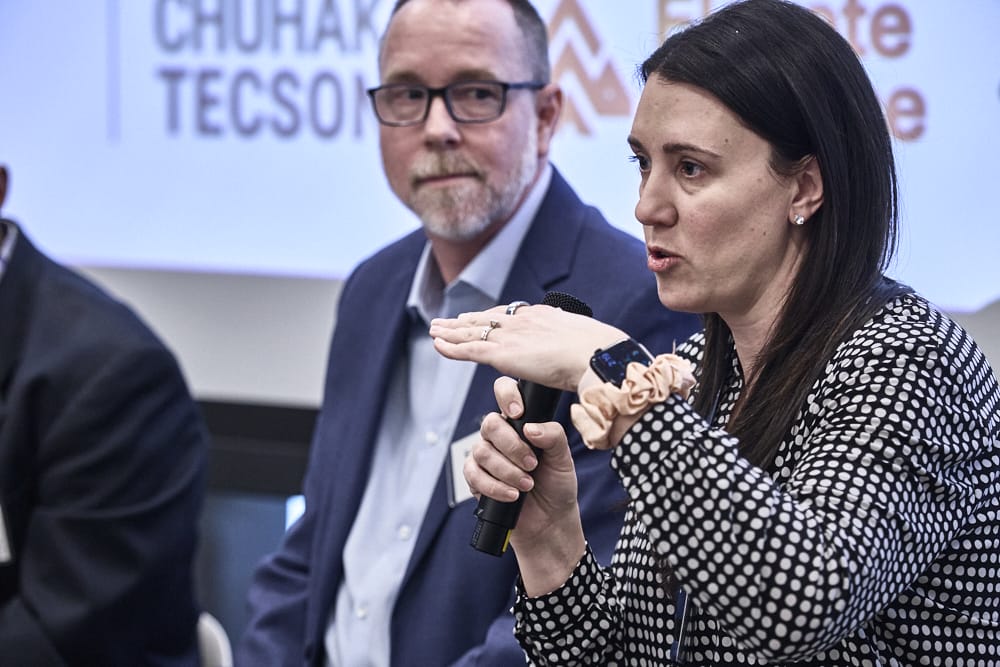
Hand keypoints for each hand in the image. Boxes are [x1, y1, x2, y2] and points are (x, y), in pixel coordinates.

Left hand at [430, 304, 627, 391]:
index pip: (510, 314)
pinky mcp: (503, 354)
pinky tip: (438, 344)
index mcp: (543, 316)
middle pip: (486, 318)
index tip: (480, 318)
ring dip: (450, 331)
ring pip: (472, 332)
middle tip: (449, 321)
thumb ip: (574, 351)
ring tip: (435, 329)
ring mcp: (511, 336)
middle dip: (466, 321)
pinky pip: (468, 349)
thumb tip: (580, 362)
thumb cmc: (600, 356)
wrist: (597, 355)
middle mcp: (523, 321)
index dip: (492, 317)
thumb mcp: (585, 346)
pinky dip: (451, 347)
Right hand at [465, 377, 586, 595]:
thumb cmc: (557, 486)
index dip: (506, 395)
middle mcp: (499, 436)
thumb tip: (530, 428)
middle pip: (490, 424)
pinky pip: (473, 475)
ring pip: (481, 451)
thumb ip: (553, 436)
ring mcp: (485, 457)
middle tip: (532, 464)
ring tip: (527, 485)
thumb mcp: (563, 458)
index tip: (518, 413)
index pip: (504, 392)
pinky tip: (512, 495)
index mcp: (520, 423)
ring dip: (506, 470)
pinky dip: (494, 486)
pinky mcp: (476, 479)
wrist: (550, 522)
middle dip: (512, 446)